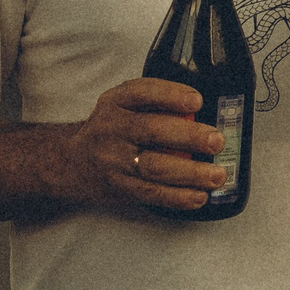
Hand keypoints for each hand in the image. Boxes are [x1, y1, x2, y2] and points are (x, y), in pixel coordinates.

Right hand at [66, 78, 226, 211]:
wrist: (72, 163)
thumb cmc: (113, 130)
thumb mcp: (123, 106)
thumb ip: (156, 104)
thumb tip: (206, 112)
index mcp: (116, 103)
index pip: (141, 92)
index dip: (171, 95)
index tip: (197, 101)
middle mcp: (111, 129)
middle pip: (152, 131)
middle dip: (189, 137)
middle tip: (216, 142)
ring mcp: (113, 161)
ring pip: (154, 168)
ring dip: (191, 173)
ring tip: (217, 175)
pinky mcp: (119, 187)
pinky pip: (151, 194)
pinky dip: (178, 197)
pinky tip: (199, 195)